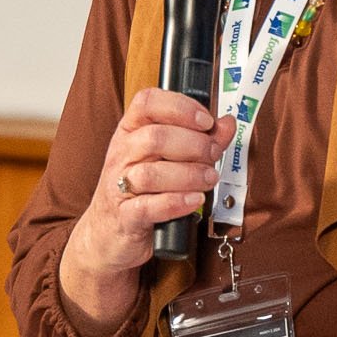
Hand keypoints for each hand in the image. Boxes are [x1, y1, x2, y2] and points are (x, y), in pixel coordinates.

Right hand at [59, 88, 236, 330]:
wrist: (109, 234)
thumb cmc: (142, 190)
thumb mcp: (168, 159)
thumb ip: (200, 140)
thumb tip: (227, 123)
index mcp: (131, 132)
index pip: (147, 103)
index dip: (180, 107)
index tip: (206, 120)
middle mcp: (122, 154)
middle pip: (155, 138)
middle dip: (194, 145)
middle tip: (214, 155)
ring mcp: (119, 186)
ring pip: (152, 173)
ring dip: (189, 175)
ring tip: (209, 179)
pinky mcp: (125, 216)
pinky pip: (149, 207)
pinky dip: (176, 203)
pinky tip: (195, 201)